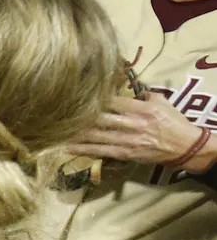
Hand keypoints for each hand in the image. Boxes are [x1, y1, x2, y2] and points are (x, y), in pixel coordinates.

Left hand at [68, 95, 213, 171]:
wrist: (185, 147)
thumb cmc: (174, 122)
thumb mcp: (162, 102)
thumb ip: (143, 94)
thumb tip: (127, 86)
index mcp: (141, 109)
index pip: (113, 100)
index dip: (93, 97)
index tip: (75, 92)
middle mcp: (132, 124)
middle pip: (101, 117)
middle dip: (79, 114)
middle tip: (57, 109)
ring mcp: (127, 140)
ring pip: (97, 135)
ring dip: (75, 132)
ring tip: (55, 128)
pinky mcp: (125, 153)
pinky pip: (101, 151)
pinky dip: (83, 149)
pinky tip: (67, 147)